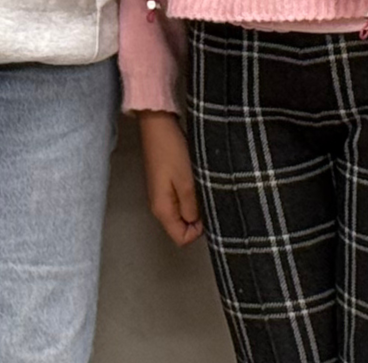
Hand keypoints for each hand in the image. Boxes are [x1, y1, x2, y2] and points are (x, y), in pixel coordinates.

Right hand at [136, 111, 201, 245]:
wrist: (158, 127)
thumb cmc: (172, 151)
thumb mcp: (187, 182)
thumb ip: (192, 207)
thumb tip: (196, 224)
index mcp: (163, 210)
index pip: (181, 238)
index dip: (198, 231)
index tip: (209, 211)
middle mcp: (160, 207)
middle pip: (182, 227)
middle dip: (198, 218)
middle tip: (209, 197)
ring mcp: (162, 195)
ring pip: (183, 213)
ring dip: (196, 205)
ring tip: (204, 187)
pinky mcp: (166, 185)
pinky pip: (181, 200)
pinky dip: (191, 195)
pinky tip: (198, 181)